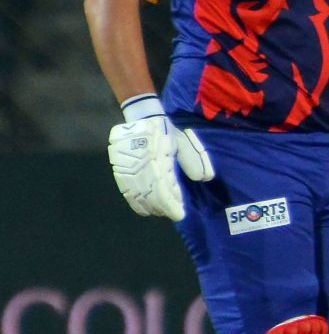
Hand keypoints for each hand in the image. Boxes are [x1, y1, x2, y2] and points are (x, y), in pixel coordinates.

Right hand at [107, 95, 213, 221]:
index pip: (164, 188)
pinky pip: (125, 190)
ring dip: (149, 206)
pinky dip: (134, 202)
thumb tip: (205, 178)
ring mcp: (127, 168)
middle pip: (150, 194)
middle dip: (162, 207)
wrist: (140, 118)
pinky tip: (143, 209)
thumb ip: (193, 160)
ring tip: (160, 213)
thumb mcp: (182, 142)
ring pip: (137, 194)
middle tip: (172, 214)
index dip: (171, 203)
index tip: (179, 214)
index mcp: (157, 159)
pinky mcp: (119, 169)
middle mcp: (141, 166)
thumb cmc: (165, 132)